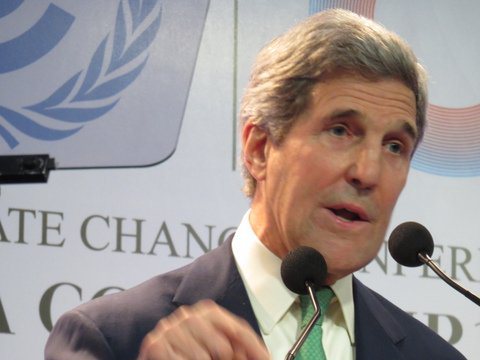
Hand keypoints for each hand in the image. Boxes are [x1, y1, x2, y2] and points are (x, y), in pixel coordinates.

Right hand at [138, 299, 269, 359]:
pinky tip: (182, 359)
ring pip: (202, 357)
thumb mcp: (217, 346)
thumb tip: (263, 356)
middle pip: (222, 346)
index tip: (265, 359)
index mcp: (208, 312)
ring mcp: (170, 328)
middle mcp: (189, 315)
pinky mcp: (154, 344)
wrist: (161, 354)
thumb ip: (238, 347)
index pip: (238, 329)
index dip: (253, 348)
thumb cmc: (189, 350)